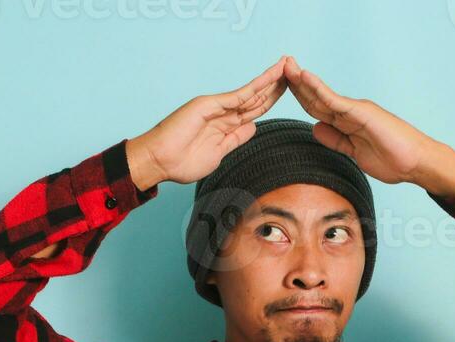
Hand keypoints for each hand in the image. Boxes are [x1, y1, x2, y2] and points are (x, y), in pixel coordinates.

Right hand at [127, 57, 290, 189]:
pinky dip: (255, 87)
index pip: (255, 110)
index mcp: (226, 125)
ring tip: (287, 66)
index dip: (272, 100)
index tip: (290, 91)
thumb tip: (252, 127)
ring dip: (269, 79)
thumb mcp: (219, 153)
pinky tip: (270, 78)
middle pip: (256, 97)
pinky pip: (237, 95)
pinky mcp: (209, 105)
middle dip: (276, 85)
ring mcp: (216, 106)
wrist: (159, 161)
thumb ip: (236, 139)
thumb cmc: (182, 162)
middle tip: (295, 70)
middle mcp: (223, 112)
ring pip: (250, 92)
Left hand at [282, 56, 454, 196]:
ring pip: (323, 95)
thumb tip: (315, 128)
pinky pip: (335, 100)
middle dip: (297, 83)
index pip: (317, 107)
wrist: (415, 163)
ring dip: (303, 80)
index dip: (300, 96)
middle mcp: (350, 111)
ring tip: (287, 66)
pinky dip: (319, 88)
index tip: (282, 86)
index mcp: (347, 121)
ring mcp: (356, 110)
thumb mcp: (354, 152)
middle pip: (316, 97)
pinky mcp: (362, 112)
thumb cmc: (392, 159)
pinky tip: (305, 77)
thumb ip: (336, 140)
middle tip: (280, 66)